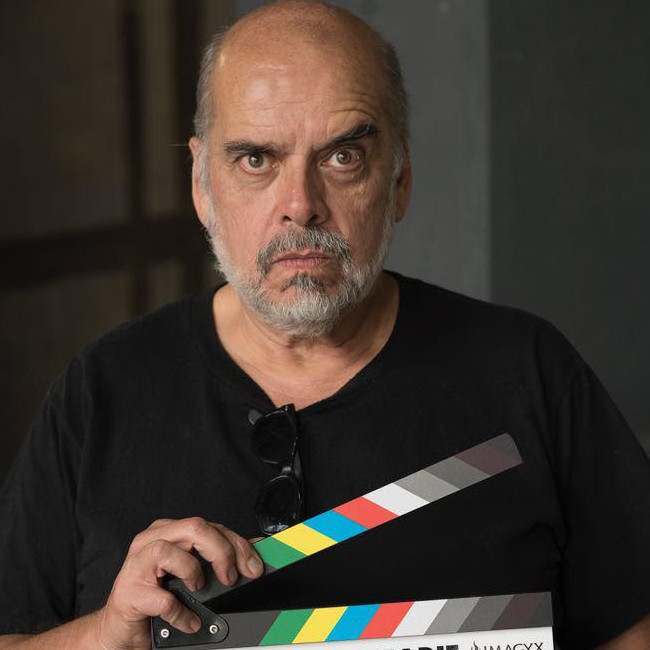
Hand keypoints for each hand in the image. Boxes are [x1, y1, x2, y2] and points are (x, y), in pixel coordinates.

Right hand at [96, 518, 263, 649]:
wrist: (120, 629)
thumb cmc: (156, 596)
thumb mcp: (190, 572)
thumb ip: (216, 557)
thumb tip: (254, 549)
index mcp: (169, 531)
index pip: (211, 526)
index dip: (237, 544)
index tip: (253, 565)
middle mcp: (152, 539)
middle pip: (195, 528)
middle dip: (222, 551)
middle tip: (232, 577)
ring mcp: (137, 564)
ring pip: (170, 551)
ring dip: (194, 573)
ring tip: (198, 589)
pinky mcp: (129, 592)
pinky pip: (163, 599)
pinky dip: (182, 612)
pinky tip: (189, 620)